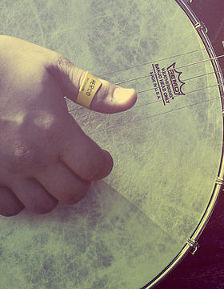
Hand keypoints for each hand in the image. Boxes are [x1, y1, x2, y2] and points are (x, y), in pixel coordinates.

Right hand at [0, 36, 136, 216]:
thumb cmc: (3, 65)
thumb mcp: (51, 67)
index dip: (102, 163)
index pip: (96, 169)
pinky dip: (19, 200)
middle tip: (73, 166)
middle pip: (73, 194)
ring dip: (51, 192)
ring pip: (43, 206)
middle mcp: (31, 156)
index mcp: (54, 130)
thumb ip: (93, 90)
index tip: (97, 155)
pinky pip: (9, 209)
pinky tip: (20, 180)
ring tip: (47, 173)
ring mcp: (5, 171)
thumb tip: (131, 99)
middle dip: (80, 182)